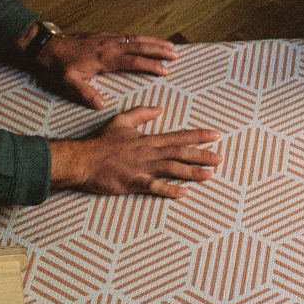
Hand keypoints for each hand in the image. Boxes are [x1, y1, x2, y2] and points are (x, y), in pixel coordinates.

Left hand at [34, 33, 179, 108]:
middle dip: (160, 50)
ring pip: (136, 38)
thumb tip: (101, 105)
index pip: (133, 61)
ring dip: (155, 42)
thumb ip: (85, 93)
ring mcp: (108, 38)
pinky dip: (143, 38)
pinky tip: (149, 40)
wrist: (44, 45)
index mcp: (104, 58)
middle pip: (140, 46)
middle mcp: (110, 45)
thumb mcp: (67, 82)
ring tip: (170, 45)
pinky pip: (129, 35)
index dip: (151, 65)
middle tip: (177, 55)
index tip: (166, 70)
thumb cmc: (56, 65)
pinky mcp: (104, 35)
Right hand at [50, 106, 221, 198]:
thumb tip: (160, 109)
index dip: (200, 135)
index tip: (217, 135)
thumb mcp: (122, 121)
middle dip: (203, 156)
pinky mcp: (134, 182)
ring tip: (211, 175)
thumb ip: (142, 114)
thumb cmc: (101, 141)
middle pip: (182, 153)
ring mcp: (143, 168)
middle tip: (222, 159)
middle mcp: (150, 153)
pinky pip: (156, 187)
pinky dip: (171, 190)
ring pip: (173, 170)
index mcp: (149, 139)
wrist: (82, 159)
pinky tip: (185, 194)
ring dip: (193, 173)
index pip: (180, 136)